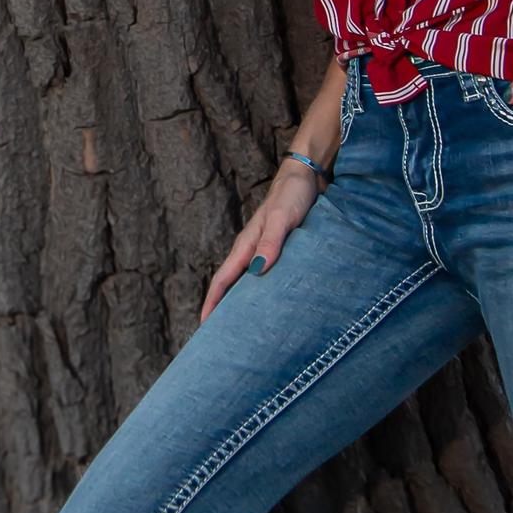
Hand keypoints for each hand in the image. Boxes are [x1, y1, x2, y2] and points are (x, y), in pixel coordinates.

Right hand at [200, 156, 324, 323]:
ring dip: (245, 302)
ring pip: (250, 282)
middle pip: (232, 285)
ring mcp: (266, 250)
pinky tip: (275, 303)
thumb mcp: (282, 218)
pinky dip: (266, 291)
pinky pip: (269, 275)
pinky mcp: (282, 249)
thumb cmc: (293, 195)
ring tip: (247, 328)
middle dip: (224, 309)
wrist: (308, 175)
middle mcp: (252, 250)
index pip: (223, 280)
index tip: (204, 327)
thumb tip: (257, 271)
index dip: (212, 304)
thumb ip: (271, 242)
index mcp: (246, 244)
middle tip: (222, 337)